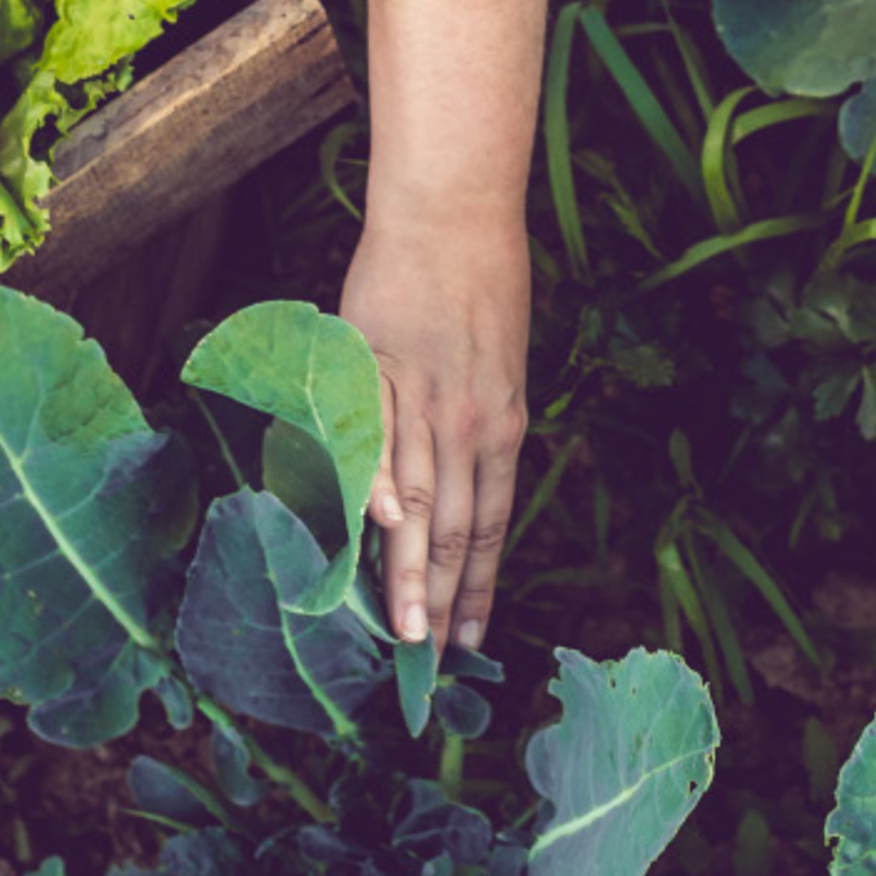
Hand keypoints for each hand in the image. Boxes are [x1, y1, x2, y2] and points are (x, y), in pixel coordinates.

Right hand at [339, 210, 530, 654]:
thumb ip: (482, 424)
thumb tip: (463, 482)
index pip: (492, 523)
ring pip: (415, 499)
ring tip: (401, 632)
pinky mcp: (376, 369)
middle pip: (455, 527)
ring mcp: (423, 397)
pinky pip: (371, 440)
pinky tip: (372, 533)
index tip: (470, 638)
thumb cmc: (481, 282)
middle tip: (430, 662)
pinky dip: (373, 487)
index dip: (481, 584)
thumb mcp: (501, 362)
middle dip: (443, 600)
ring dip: (408, 570)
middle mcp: (469, 420)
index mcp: (504, 422)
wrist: (451, 212)